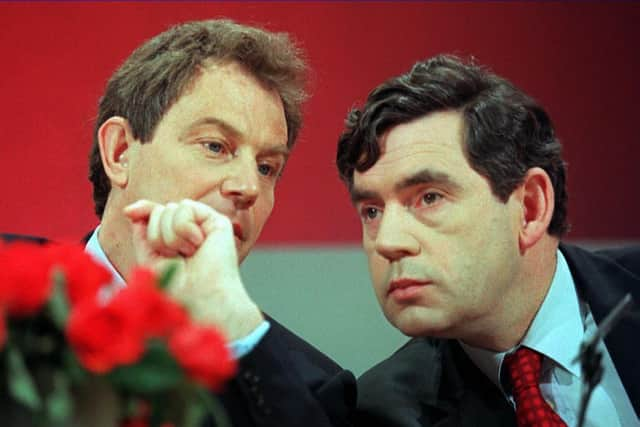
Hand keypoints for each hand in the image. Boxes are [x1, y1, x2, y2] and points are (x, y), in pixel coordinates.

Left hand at [123, 199, 263, 340]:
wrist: (198, 298)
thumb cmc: (177, 287)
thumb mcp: (149, 258)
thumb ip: (142, 233)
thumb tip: (132, 209)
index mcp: (177, 239)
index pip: (157, 214)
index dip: (144, 209)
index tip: (128, 212)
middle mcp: (192, 230)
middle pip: (161, 211)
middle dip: (158, 235)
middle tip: (175, 256)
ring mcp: (205, 225)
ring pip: (172, 208)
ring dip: (171, 236)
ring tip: (187, 254)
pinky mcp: (218, 222)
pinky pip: (187, 207)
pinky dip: (184, 228)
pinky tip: (197, 245)